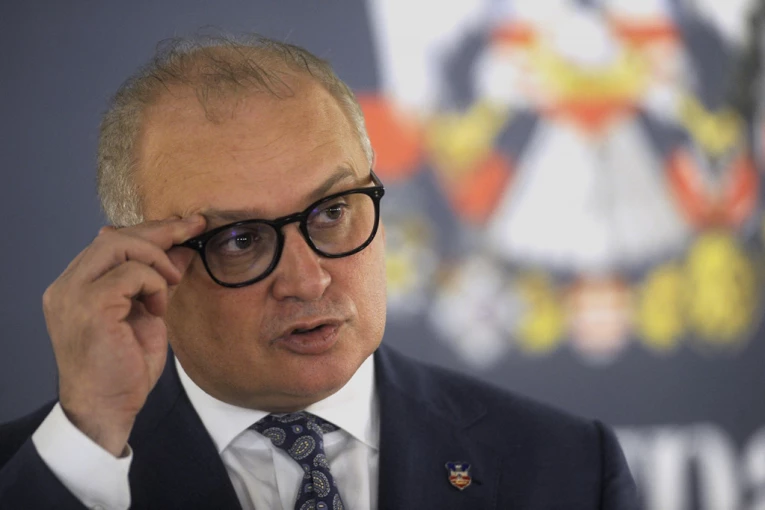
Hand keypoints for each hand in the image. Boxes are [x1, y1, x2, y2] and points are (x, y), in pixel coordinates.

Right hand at [42, 216, 205, 455]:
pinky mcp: (90, 307)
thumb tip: (182, 250)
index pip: (111, 242)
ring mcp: (73, 295)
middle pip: (114, 237)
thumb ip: (156, 280)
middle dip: (160, 231)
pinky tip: (159, 308)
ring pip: (120, 246)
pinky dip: (154, 284)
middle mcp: (67, 286)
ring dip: (157, 260)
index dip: (151, 230)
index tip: (187, 226)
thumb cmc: (124, 368)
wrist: (106, 409)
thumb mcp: (146, 314)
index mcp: (76, 286)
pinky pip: (130, 274)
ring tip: (172, 284)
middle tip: (194, 231)